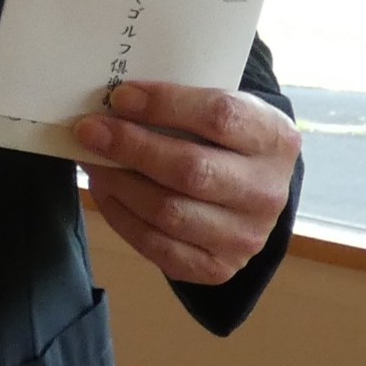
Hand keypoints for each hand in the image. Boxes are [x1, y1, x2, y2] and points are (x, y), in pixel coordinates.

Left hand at [74, 80, 300, 285]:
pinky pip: (157, 246)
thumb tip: (115, 103)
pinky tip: (106, 191)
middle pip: (190, 170)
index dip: (164, 105)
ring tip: (93, 160)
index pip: (219, 117)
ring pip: (169, 211)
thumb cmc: (225, 139)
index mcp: (274, 139)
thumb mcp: (224, 109)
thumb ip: (182, 103)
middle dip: (131, 147)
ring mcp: (245, 237)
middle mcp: (266, 192)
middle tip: (90, 130)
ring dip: (119, 183)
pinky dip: (121, 216)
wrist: (252, 192)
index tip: (120, 97)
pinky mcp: (217, 268)